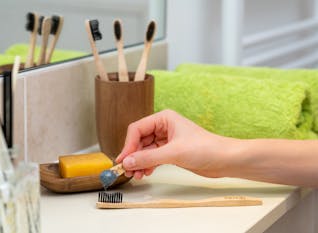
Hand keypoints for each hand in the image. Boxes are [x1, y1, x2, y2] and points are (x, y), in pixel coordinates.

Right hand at [116, 109, 234, 179]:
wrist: (225, 160)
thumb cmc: (206, 148)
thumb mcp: (173, 153)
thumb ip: (148, 158)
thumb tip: (128, 161)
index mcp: (164, 118)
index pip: (137, 129)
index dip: (128, 144)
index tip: (123, 159)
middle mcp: (163, 127)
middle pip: (139, 140)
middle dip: (133, 155)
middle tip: (127, 170)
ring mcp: (167, 140)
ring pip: (145, 150)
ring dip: (139, 162)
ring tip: (136, 175)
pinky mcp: (171, 152)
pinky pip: (153, 157)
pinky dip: (147, 165)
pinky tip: (145, 173)